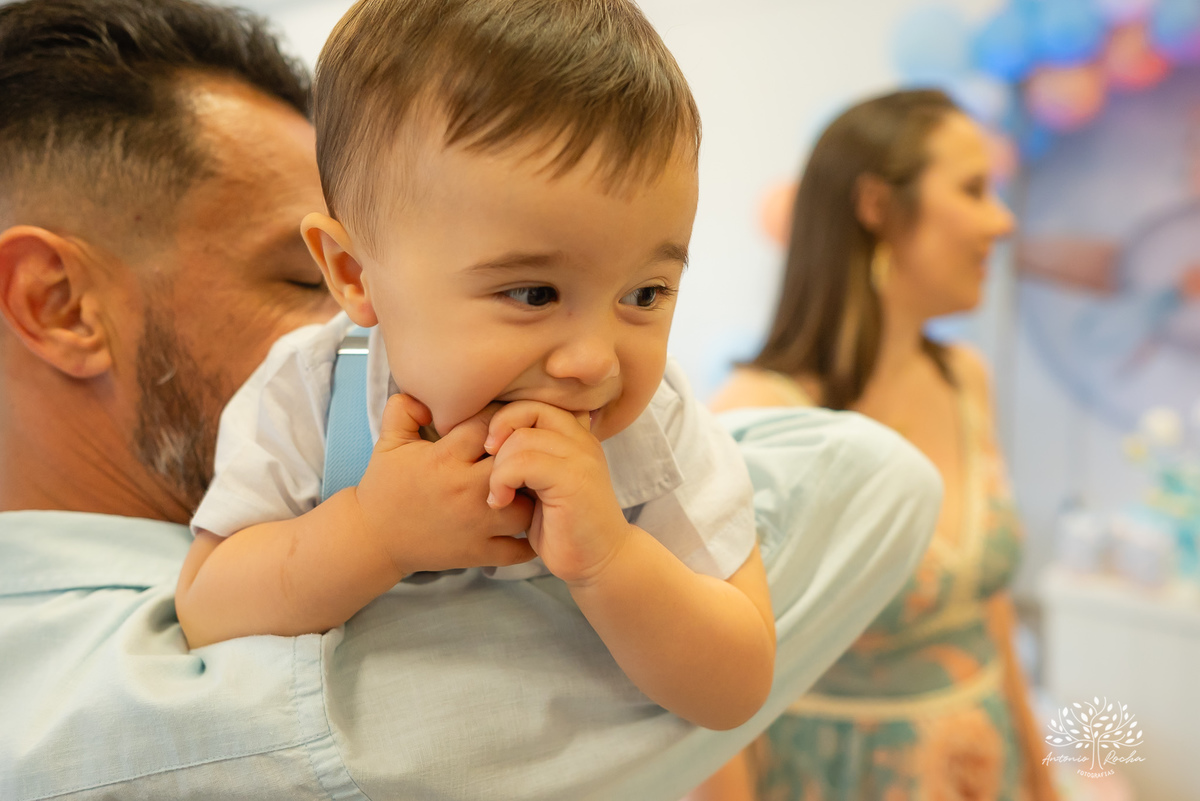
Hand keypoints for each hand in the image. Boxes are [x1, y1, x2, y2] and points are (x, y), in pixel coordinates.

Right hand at [354, 394, 535, 575]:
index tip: (502, 424)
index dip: (501, 419)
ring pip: (526, 507)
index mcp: (444, 459)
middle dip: (525, 456)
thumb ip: (405, 408)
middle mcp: (464, 490)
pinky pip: (519, 550)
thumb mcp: (389, 441)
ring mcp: (474, 524)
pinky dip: (531, 541)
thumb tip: (429, 394)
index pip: (489, 425)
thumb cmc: (385, 486)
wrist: (373, 538)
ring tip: (531, 489)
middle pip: (517, 463)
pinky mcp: (478, 553)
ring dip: (533, 499)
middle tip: (529, 454)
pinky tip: (531, 526)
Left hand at [484, 401, 630, 584]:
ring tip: (497, 494)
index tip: (490, 448)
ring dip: (498, 467)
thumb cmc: (563, 527)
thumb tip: (486, 438)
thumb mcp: (541, 484)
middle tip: (488, 464)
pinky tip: (501, 501)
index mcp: (574, 437)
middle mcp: (581, 440)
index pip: (535, 404)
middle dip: (499, 433)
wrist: (598, 561)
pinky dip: (503, 481)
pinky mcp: (574, 479)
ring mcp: (581, 458)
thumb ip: (527, 457)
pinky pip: (524, 462)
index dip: (506, 419)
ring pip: (521, 438)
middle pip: (529, 410)